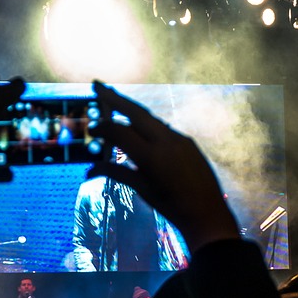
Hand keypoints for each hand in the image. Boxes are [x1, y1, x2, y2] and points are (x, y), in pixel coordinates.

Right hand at [87, 81, 239, 251]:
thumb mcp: (142, 190)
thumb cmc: (171, 207)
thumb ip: (117, 173)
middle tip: (97, 84)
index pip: (120, 132)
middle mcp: (166, 141)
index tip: (91, 129)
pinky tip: (140, 128)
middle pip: (136, 111)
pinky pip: (163, 129)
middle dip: (114, 98)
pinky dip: (147, 126)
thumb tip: (90, 170)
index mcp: (151, 156)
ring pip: (150, 118)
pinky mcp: (188, 142)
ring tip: (114, 101)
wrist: (207, 214)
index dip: (103, 128)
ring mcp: (179, 139)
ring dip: (131, 110)